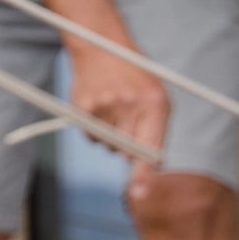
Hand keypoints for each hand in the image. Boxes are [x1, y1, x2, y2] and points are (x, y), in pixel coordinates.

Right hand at [69, 43, 168, 197]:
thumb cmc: (135, 78)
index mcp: (155, 103)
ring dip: (108, 137)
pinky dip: (94, 129)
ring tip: (111, 110)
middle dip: (126, 147)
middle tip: (125, 125)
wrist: (102, 47)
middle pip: (125, 151)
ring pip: (106, 145)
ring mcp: (104, 106)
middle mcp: (130, 105)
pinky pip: (89, 136)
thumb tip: (144, 165)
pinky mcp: (83, 107)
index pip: (150, 146)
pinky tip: (98, 109)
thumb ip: (154, 131)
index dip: (144, 172)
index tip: (139, 192)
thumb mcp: (156, 97)